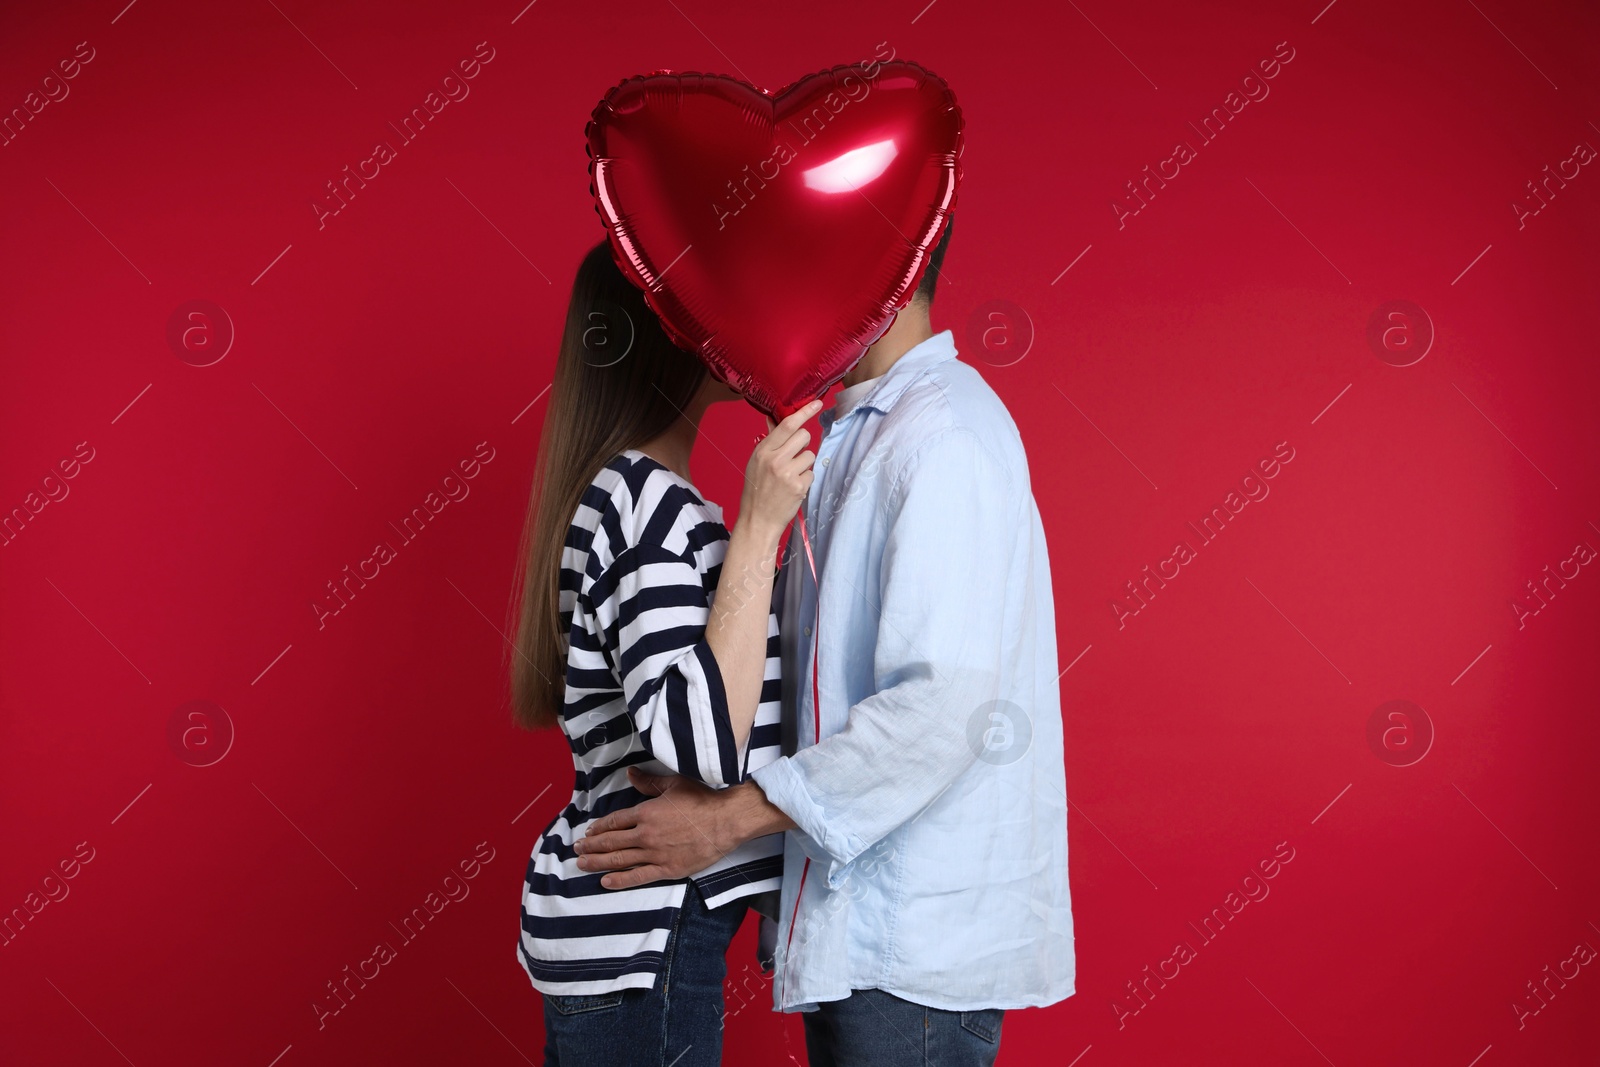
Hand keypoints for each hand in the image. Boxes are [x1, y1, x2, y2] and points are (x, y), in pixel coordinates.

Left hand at [573, 769, 733, 888]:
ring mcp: (656, 854)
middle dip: (591, 847)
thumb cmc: (703, 799)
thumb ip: (649, 782)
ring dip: (597, 863)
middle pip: (611, 842)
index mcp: (646, 812)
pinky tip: (605, 882)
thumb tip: (630, 773)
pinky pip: (638, 877)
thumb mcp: (674, 784)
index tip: (588, 833)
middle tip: (577, 851)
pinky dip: (620, 881)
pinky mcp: (668, 869)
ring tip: (582, 865)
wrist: (727, 820)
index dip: (599, 828)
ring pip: (619, 860)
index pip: (614, 821)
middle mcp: (646, 834)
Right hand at [739, 399, 821, 540]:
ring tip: (790, 477)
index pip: (787, 424)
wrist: (757, 520)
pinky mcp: (799, 487)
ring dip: (804, 464)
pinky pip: (811, 473)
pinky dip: (805, 480)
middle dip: (803, 444)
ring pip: (810, 455)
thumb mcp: (756, 462)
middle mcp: (775, 460)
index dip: (804, 411)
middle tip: (793, 457)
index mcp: (763, 451)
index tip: (817, 403)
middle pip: (804, 436)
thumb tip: (775, 420)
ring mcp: (788, 474)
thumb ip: (769, 442)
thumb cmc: (756, 490)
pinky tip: (793, 488)